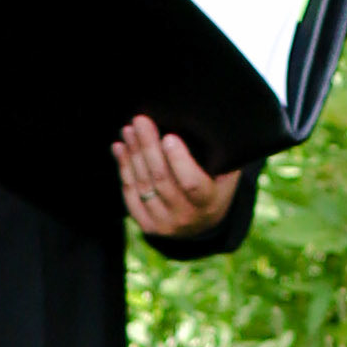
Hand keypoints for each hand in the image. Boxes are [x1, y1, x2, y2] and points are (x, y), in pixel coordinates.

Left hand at [112, 117, 239, 240]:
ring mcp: (164, 224)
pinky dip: (124, 169)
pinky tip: (119, 148)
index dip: (179, 161)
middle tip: (140, 121)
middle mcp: (185, 216)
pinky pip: (130, 194)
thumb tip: (208, 124)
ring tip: (129, 130)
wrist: (202, 223)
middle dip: (148, 147)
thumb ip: (220, 154)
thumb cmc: (216, 185)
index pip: (192, 183)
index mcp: (208, 202)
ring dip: (133, 154)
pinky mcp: (147, 225)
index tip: (168, 136)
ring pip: (143, 185)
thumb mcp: (227, 173)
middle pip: (161, 179)